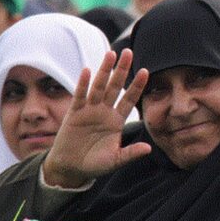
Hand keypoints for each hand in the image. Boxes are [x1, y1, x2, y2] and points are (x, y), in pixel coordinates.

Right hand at [43, 49, 151, 187]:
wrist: (70, 168)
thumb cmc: (94, 164)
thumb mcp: (115, 160)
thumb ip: (130, 154)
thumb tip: (149, 149)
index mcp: (116, 120)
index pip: (129, 99)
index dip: (137, 86)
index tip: (146, 71)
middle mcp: (104, 111)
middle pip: (115, 87)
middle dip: (122, 70)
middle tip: (128, 52)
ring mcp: (89, 110)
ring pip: (99, 86)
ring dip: (104, 71)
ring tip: (111, 54)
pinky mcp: (74, 113)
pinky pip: (79, 96)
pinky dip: (83, 84)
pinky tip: (87, 70)